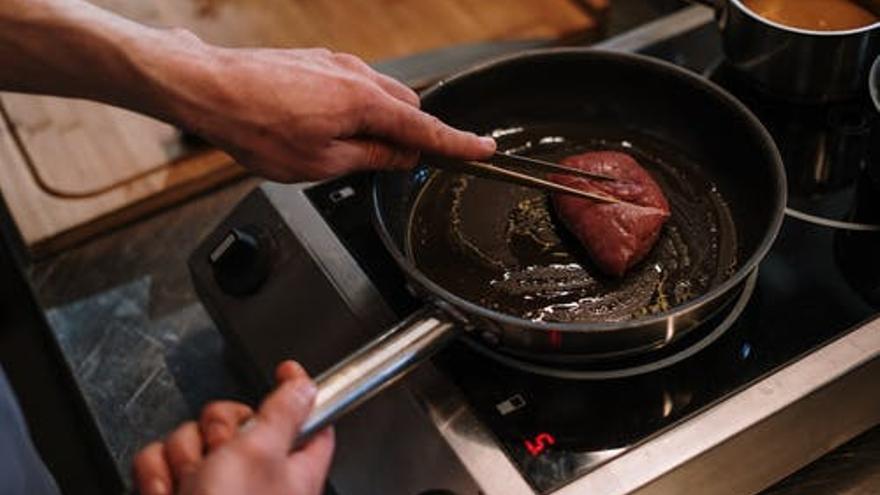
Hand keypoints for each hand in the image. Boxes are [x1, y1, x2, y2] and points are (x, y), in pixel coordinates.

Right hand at [133, 361, 332, 494]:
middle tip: (219, 454)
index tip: (284, 369)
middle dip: (216, 431)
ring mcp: (210, 485)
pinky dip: (157, 478)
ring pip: (189, 437)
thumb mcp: (264, 453)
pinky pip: (157, 461)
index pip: (304, 417)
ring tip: (192, 488)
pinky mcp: (174, 493)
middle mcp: (252, 473)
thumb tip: (305, 384)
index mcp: (289, 462)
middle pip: (231, 418)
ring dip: (184, 459)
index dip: (294, 389)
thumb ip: (284, 411)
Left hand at [156, 40, 495, 181]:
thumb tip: (401, 157)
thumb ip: (370, 158)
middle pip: (407, 108)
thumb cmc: (257, 128)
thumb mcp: (320, 162)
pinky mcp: (318, 61)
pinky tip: (324, 126)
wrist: (209, 88)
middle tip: (391, 166)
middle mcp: (357, 75)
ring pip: (380, 96)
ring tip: (343, 149)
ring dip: (378, 123)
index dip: (457, 144)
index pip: (425, 129)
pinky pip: (355, 86)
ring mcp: (337, 64)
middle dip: (409, 136)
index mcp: (364, 103)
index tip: (484, 150)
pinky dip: (356, 109)